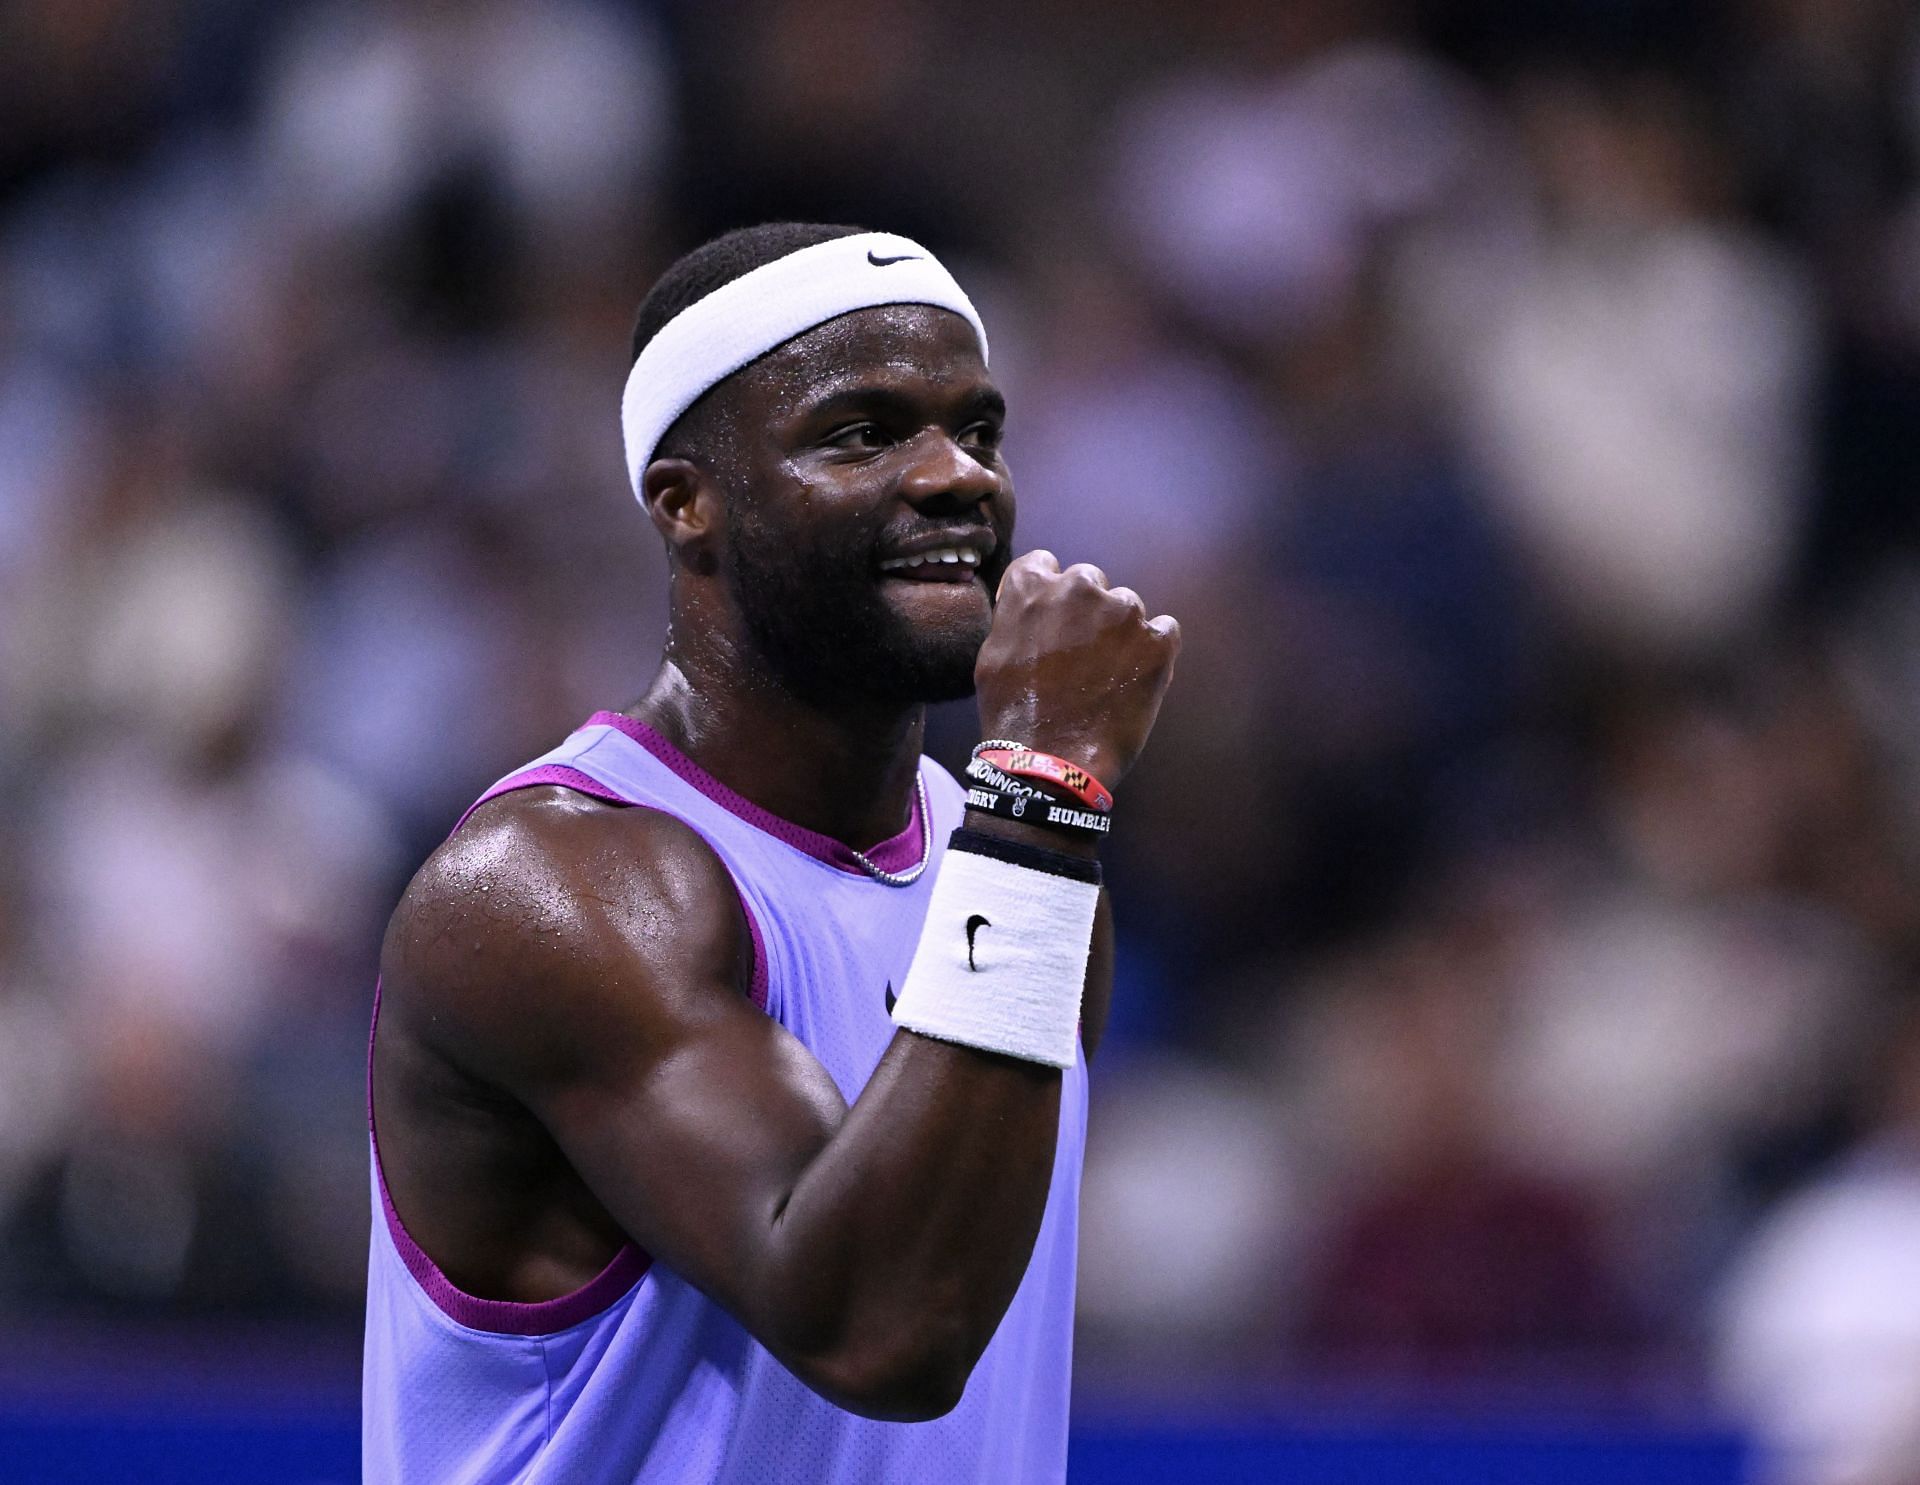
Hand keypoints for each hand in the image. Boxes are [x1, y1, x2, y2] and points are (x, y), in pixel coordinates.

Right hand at [973, 550, 1180, 790]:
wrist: (1049, 761)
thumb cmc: (1013, 713)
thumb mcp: (992, 653)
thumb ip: (1017, 616)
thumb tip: (1035, 606)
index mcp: (1032, 586)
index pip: (1045, 564)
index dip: (1050, 594)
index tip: (1053, 621)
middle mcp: (1079, 587)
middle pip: (1089, 583)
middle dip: (1087, 612)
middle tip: (1081, 655)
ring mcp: (1123, 611)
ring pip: (1127, 607)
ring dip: (1120, 632)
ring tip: (1108, 676)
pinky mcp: (1157, 641)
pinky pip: (1165, 630)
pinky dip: (1154, 650)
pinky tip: (1136, 678)